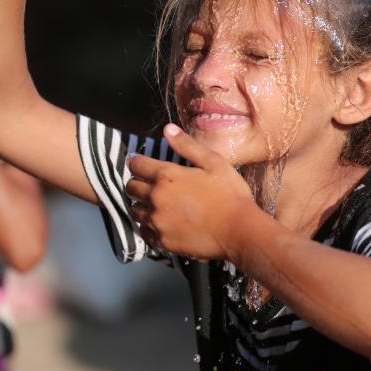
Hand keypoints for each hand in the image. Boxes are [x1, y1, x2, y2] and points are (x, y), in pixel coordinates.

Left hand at [125, 124, 256, 260]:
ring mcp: (158, 222)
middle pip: (131, 188)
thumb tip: (167, 129)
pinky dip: (148, 226)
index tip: (140, 162)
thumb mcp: (213, 162)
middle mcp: (156, 198)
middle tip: (148, 182)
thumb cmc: (229, 194)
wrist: (239, 231)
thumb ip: (187, 145)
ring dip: (141, 204)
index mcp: (166, 176)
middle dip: (136, 182)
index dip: (137, 161)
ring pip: (135, 210)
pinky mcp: (163, 241)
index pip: (136, 165)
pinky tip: (161, 222)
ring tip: (155, 203)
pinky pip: (144, 232)